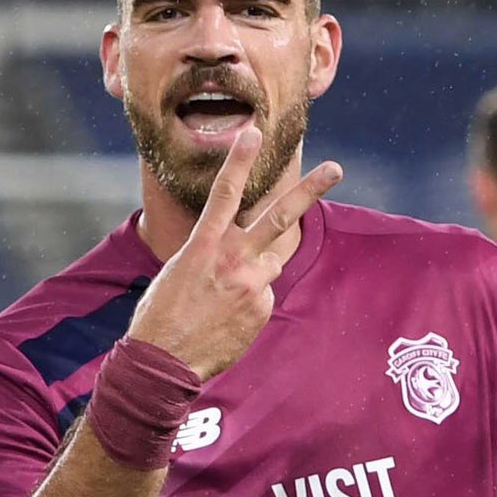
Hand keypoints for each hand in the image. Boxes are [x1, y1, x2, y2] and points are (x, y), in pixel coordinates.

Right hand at [127, 128, 340, 383]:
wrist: (163, 363)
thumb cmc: (160, 316)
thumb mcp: (177, 272)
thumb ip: (212, 255)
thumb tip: (239, 258)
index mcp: (204, 246)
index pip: (224, 193)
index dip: (239, 161)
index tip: (253, 133)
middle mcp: (234, 260)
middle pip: (279, 217)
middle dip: (309, 190)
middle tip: (336, 168)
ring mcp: (252, 286)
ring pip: (270, 263)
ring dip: (254, 272)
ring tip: (222, 298)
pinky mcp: (261, 310)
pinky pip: (263, 297)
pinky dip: (248, 304)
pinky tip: (225, 321)